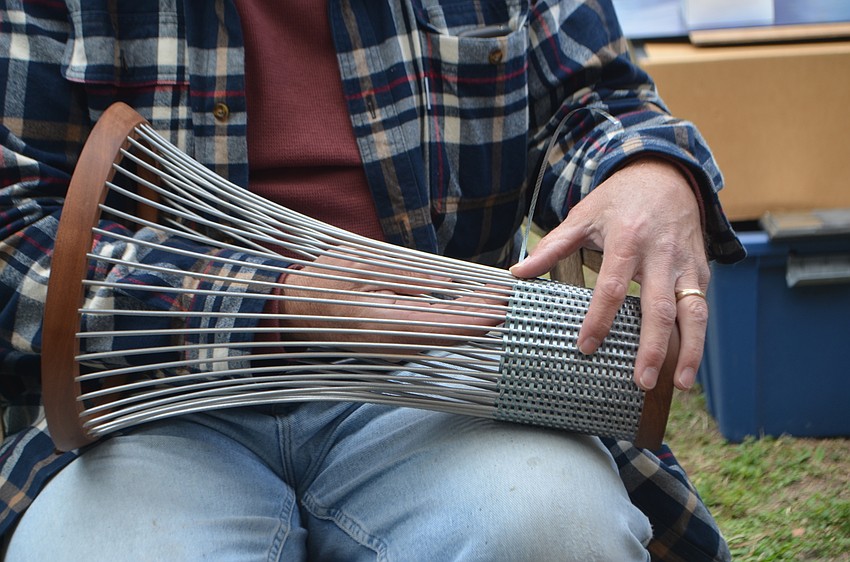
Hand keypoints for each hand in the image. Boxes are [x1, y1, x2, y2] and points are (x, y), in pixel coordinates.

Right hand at [281, 253, 505, 353]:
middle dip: (482, 314)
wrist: (297, 312)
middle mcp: (395, 345)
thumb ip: (409, 278)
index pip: (443, 327)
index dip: (477, 317)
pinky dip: (455, 321)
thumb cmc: (324, 284)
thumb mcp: (365, 267)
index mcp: (385, 325)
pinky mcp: (397, 345)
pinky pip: (433, 335)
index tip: (504, 305)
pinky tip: (471, 305)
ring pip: (444, 336)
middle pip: (450, 334)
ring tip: (498, 295)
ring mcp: (396, 349)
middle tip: (511, 293)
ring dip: (471, 318)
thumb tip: (448, 284)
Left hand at [510, 157, 709, 390]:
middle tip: (641, 381)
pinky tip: (687, 365)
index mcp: (627, 239)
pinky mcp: (702, 271)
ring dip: (689, 351)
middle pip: (659, 307)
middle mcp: (661, 254)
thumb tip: (518, 273)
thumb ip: (552, 247)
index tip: (586, 347)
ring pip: (693, 312)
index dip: (599, 318)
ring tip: (678, 385)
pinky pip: (701, 308)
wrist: (667, 175)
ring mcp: (686, 264)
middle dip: (652, 348)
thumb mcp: (584, 215)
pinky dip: (697, 338)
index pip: (613, 286)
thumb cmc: (619, 199)